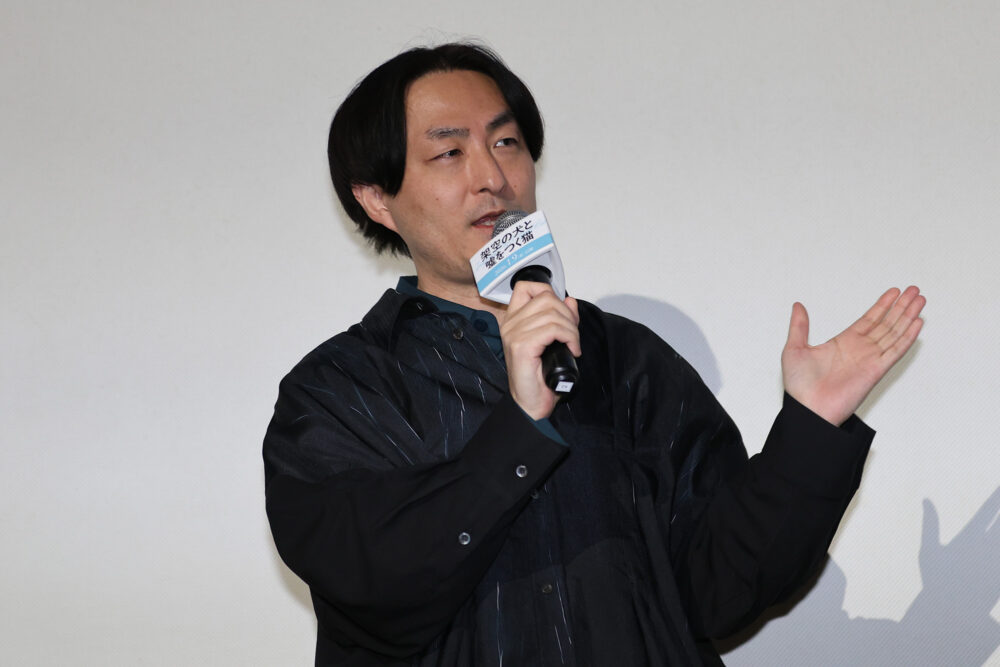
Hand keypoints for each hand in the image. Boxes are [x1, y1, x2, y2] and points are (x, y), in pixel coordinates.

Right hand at [499, 281, 580, 420]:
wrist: (530, 403)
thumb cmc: (539, 377)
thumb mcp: (552, 342)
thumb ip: (560, 319)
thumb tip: (570, 301)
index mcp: (513, 320)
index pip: (525, 287)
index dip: (548, 292)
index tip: (562, 311)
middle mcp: (510, 324)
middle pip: (546, 298)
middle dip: (567, 314)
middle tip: (573, 334)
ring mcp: (514, 334)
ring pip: (552, 313)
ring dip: (571, 328)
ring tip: (574, 344)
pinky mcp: (522, 346)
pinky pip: (553, 329)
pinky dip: (569, 337)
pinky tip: (573, 349)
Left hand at [781, 286, 924, 424]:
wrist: (808, 410)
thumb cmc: (799, 387)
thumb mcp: (794, 349)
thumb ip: (799, 326)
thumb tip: (798, 306)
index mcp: (843, 343)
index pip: (869, 319)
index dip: (882, 305)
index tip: (894, 292)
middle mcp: (860, 350)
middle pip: (886, 323)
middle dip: (901, 306)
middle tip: (914, 290)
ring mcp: (869, 359)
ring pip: (894, 332)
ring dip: (908, 316)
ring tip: (919, 300)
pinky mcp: (876, 371)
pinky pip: (895, 350)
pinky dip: (907, 337)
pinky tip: (916, 323)